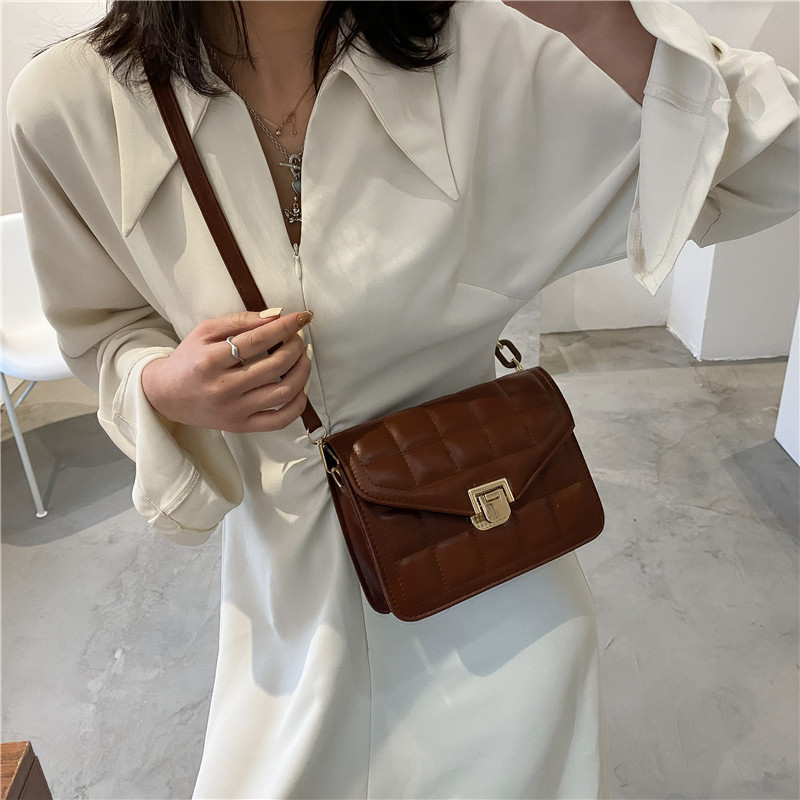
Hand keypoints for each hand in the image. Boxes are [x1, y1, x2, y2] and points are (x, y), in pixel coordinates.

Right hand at [141, 309, 313, 432]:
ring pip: (283, 392)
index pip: (258, 340)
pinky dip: (298, 404)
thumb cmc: (189, 359)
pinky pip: (280, 420)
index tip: (303, 317)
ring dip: (302, 371)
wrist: (165, 395)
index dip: (286, 326)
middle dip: (295, 347)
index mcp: (211, 360)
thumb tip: (277, 315)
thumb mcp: (205, 331)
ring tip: (303, 357)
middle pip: (275, 365)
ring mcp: (234, 411)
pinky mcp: (241, 427)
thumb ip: (240, 320)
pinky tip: (300, 387)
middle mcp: (223, 388)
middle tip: (298, 338)